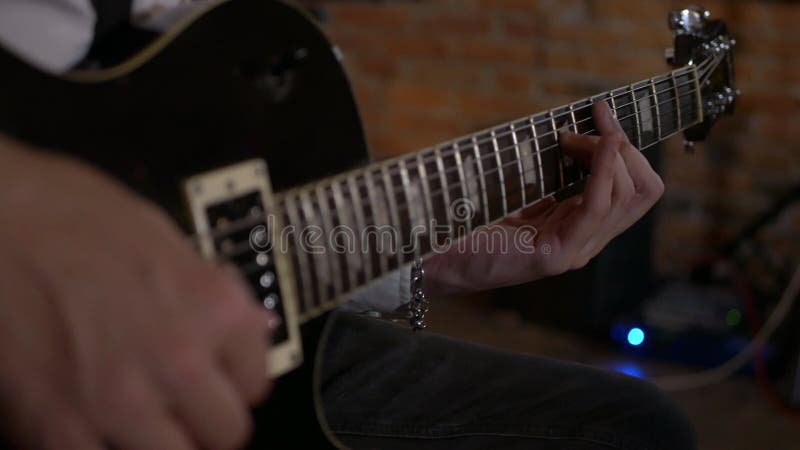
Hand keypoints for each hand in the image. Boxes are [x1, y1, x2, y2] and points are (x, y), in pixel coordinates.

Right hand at [0, 135, 273, 449]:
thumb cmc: (63, 211)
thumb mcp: (159, 234)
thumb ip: (211, 291)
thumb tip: (252, 326)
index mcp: (213, 305)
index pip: (257, 381)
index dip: (236, 380)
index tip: (219, 378)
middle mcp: (179, 356)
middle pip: (226, 432)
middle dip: (206, 419)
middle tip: (183, 405)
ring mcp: (119, 399)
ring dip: (163, 441)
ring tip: (140, 418)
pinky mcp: (58, 428)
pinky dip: (102, 448)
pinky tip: (91, 424)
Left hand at [425, 101, 663, 295]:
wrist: (433, 256)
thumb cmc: (468, 220)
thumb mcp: (523, 192)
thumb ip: (553, 175)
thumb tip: (574, 131)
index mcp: (580, 229)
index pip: (635, 189)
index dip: (626, 148)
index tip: (599, 115)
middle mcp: (585, 243)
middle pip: (643, 189)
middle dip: (622, 146)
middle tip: (584, 126)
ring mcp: (574, 252)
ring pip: (628, 195)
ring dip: (606, 151)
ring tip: (570, 137)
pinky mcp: (556, 256)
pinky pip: (598, 206)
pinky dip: (604, 169)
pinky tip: (596, 145)